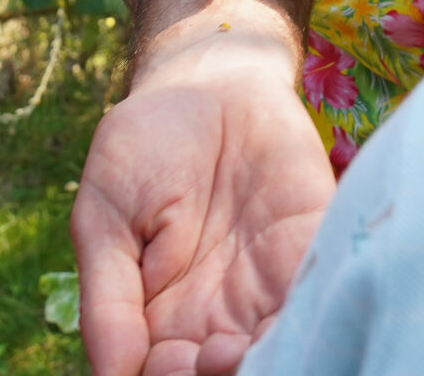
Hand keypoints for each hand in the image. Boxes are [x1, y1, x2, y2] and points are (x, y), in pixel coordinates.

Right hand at [72, 35, 334, 375]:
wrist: (202, 77)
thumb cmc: (143, 146)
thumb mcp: (104, 217)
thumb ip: (107, 298)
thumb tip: (112, 375)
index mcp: (164, 322)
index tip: (164, 361)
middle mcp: (222, 318)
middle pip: (229, 373)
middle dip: (223, 375)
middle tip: (213, 356)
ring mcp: (272, 286)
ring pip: (279, 350)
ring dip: (270, 360)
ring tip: (243, 347)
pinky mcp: (312, 247)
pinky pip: (319, 296)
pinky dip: (315, 317)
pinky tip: (298, 318)